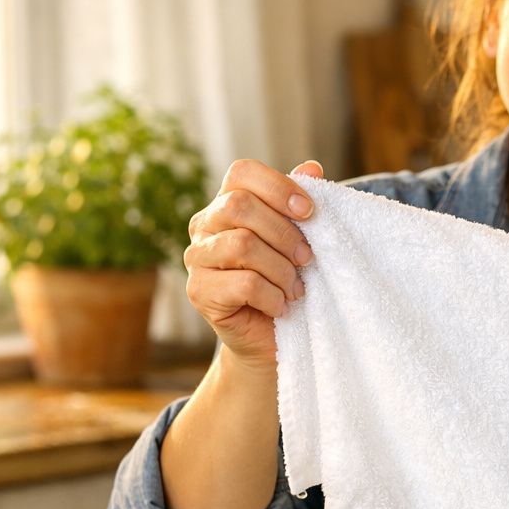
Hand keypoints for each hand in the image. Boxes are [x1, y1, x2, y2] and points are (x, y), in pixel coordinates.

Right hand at [184, 159, 324, 368]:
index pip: (241, 173)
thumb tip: (312, 168)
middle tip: (307, 259)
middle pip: (240, 207)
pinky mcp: (199, 292)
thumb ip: (298, 205)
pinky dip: (273, 296)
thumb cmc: (284, 284)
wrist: (269, 339)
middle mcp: (203, 226)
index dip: (278, 186)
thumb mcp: (296, 241)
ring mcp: (196, 259)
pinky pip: (244, 283)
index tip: (310, 212)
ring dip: (281, 270)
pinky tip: (280, 306)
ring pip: (243, 245)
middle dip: (284, 234)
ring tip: (295, 289)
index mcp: (225, 204)